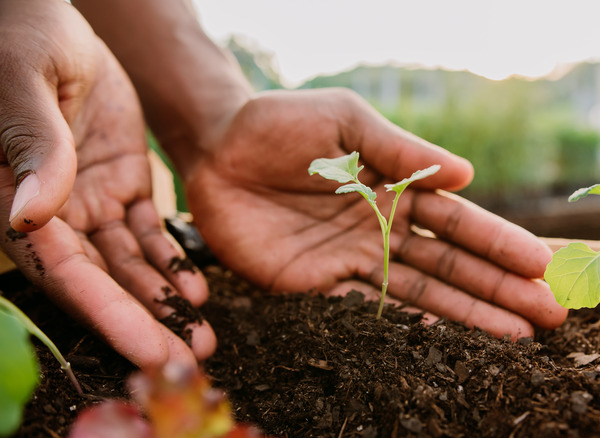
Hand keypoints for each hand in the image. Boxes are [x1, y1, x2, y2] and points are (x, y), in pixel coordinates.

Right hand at [0, 0, 214, 369]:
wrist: (50, 18)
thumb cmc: (20, 40)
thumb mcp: (24, 87)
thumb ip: (35, 148)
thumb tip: (30, 216)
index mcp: (13, 197)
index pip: (61, 272)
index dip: (105, 314)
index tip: (147, 351)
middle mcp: (53, 212)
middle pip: (101, 281)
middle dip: (144, 322)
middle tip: (188, 359)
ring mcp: (91, 200)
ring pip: (130, 264)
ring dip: (165, 301)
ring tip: (204, 335)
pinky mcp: (123, 184)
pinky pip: (150, 231)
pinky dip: (173, 260)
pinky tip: (197, 290)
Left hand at [182, 88, 566, 337]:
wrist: (213, 149)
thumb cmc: (280, 123)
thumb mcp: (347, 120)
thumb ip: (401, 150)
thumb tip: (469, 176)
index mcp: (396, 186)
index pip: (458, 221)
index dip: (499, 243)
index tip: (541, 265)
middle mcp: (384, 228)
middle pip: (452, 264)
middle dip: (501, 289)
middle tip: (550, 315)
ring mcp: (354, 260)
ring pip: (422, 293)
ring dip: (470, 316)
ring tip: (518, 338)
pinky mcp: (317, 285)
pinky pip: (368, 310)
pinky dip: (409, 328)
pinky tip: (448, 345)